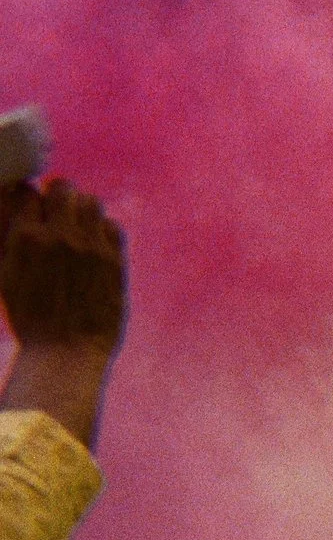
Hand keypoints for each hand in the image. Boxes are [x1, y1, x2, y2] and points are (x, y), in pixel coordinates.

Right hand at [1, 178, 124, 352]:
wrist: (66, 352)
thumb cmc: (28, 318)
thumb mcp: (3, 275)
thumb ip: (6, 239)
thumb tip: (13, 213)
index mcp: (24, 237)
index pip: (25, 190)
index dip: (26, 198)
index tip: (30, 209)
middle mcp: (59, 236)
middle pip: (62, 187)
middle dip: (57, 195)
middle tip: (55, 212)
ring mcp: (91, 247)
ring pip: (91, 202)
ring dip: (82, 209)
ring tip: (76, 226)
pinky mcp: (114, 261)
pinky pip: (113, 225)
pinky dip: (104, 228)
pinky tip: (95, 243)